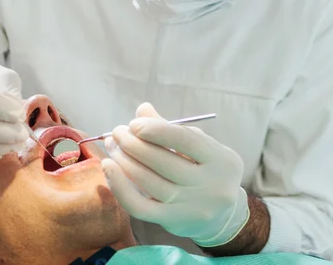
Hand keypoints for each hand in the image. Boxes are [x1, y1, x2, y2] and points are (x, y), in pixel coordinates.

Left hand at [102, 103, 249, 246]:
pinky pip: (139, 206)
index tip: (134, 124)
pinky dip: (120, 187)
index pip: (185, 140)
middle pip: (162, 161)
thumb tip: (142, 110)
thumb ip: (171, 128)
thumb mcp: (200, 146)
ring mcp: (191, 207)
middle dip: (133, 144)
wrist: (223, 215)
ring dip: (124, 161)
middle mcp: (210, 185)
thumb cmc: (207, 170)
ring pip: (148, 182)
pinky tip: (109, 169)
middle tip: (117, 133)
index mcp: (221, 159)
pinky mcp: (173, 222)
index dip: (155, 130)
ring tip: (113, 147)